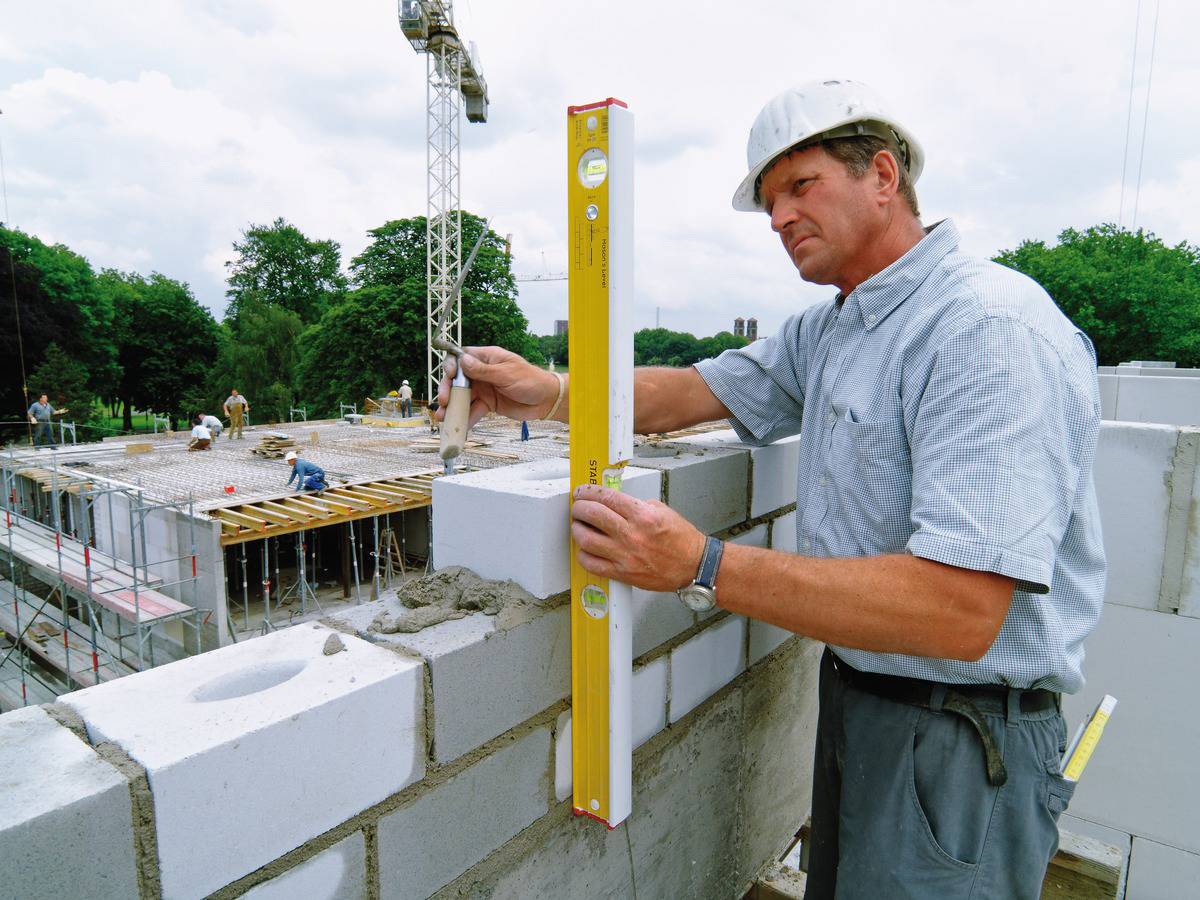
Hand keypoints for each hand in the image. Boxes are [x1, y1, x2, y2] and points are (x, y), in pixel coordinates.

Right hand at [436, 346, 559, 427]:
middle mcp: (482, 372)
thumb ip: (484, 370)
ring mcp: (484, 388)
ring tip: (443, 417)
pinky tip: (458, 426)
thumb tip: (463, 362)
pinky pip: (473, 410)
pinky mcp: (488, 403)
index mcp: (487, 358)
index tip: (450, 376)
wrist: (546, 400)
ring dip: (452, 407)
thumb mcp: (507, 374)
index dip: (451, 366)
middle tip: (443, 401)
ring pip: (462, 397)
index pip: (462, 357)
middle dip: (447, 390)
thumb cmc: (531, 380)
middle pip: (457, 379)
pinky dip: (466, 418)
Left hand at [570, 484, 705, 591]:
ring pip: (586, 539)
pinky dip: (583, 555)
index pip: (606, 497)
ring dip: (577, 529)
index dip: (588, 492)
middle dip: (579, 508)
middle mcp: (632, 534)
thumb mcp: (661, 510)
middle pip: (592, 515)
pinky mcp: (623, 573)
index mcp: (642, 515)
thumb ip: (635, 505)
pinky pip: (592, 564)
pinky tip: (586, 549)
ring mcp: (626, 555)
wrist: (694, 565)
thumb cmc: (681, 539)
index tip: (582, 492)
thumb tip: (612, 503)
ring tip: (579, 526)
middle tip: (577, 507)